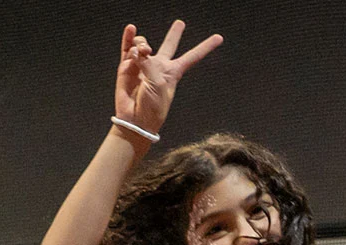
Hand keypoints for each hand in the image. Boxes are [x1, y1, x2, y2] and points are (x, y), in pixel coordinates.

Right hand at [116, 20, 222, 135]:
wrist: (135, 120)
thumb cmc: (152, 107)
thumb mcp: (158, 84)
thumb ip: (148, 63)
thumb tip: (136, 51)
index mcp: (173, 73)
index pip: (192, 57)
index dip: (205, 47)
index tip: (219, 38)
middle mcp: (158, 67)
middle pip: (169, 45)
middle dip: (174, 34)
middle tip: (181, 23)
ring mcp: (142, 65)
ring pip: (143, 45)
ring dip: (141, 44)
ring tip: (141, 52)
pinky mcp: (126, 67)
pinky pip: (127, 48)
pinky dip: (128, 38)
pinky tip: (131, 29)